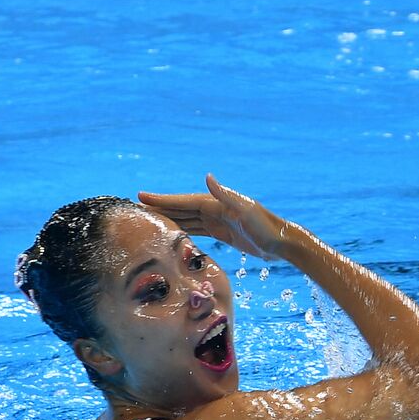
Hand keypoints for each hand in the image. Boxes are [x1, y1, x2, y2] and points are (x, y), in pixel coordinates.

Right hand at [138, 174, 289, 259]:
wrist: (283, 243)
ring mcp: (219, 221)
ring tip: (148, 221)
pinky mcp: (224, 234)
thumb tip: (207, 176)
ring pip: (187, 220)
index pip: (183, 201)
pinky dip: (184, 231)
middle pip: (181, 209)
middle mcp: (215, 209)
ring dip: (169, 220)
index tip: (141, 196)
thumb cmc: (266, 227)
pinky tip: (173, 234)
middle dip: (160, 208)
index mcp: (216, 203)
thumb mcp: (246, 211)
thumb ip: (225, 194)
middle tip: (136, 209)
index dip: (163, 199)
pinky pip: (198, 231)